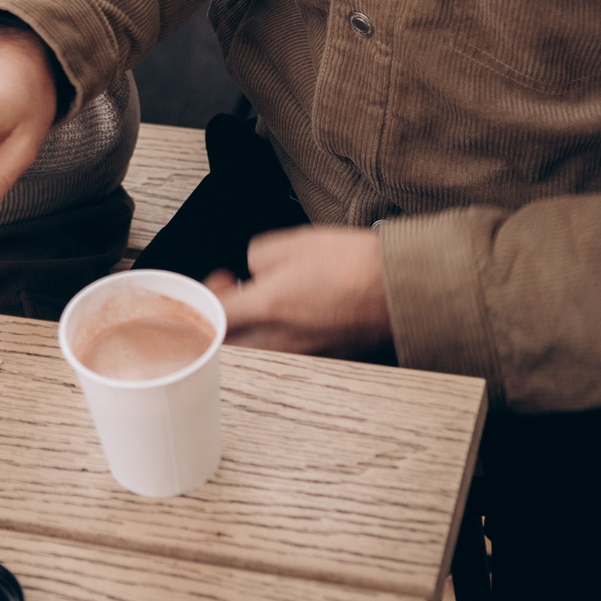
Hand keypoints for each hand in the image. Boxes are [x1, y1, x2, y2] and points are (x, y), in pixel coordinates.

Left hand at [207, 226, 393, 357]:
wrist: (399, 286)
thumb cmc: (353, 263)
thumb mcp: (291, 242)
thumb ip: (257, 258)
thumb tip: (253, 270)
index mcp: (268, 307)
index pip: (213, 317)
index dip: (201, 303)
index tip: (211, 288)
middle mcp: (281, 339)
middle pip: (228, 345)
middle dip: (219, 321)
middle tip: (228, 296)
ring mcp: (303, 353)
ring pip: (255, 353)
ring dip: (245, 332)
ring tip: (260, 304)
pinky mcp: (323, 357)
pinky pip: (285, 354)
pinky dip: (275, 339)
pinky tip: (289, 316)